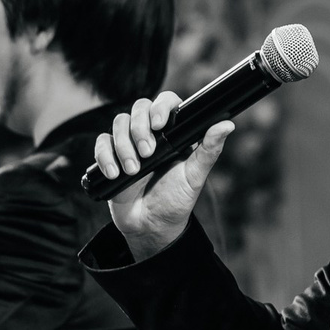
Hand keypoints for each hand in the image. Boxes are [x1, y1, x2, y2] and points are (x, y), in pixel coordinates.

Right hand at [92, 92, 232, 261]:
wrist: (151, 226)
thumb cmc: (176, 199)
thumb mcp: (195, 176)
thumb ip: (209, 150)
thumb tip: (227, 124)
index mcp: (173, 132)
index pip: (166, 103)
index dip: (161, 107)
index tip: (160, 125)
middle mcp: (150, 133)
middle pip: (138, 108)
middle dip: (140, 128)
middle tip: (148, 153)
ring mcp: (128, 143)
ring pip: (118, 123)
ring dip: (123, 145)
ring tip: (133, 170)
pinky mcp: (110, 157)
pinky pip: (101, 144)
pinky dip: (105, 156)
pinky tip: (115, 173)